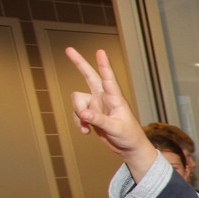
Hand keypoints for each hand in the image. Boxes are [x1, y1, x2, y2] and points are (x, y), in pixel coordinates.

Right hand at [65, 47, 152, 172]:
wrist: (128, 148)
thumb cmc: (129, 136)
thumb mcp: (115, 129)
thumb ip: (99, 120)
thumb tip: (83, 114)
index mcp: (115, 99)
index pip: (109, 79)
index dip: (104, 65)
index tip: (100, 51)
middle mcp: (104, 98)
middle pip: (90, 76)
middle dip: (80, 63)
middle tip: (69, 49)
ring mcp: (97, 105)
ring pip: (78, 100)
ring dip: (78, 113)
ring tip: (87, 127)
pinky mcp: (91, 113)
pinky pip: (77, 113)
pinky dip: (78, 122)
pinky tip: (86, 131)